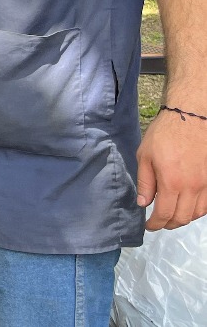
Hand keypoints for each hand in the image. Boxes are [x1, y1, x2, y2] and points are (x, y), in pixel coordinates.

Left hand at [137, 106, 206, 230]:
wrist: (190, 118)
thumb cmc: (164, 135)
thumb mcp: (145, 156)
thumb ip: (145, 182)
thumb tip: (144, 203)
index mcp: (172, 182)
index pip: (165, 214)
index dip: (156, 224)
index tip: (149, 226)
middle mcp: (192, 187)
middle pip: (182, 218)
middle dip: (168, 224)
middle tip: (158, 222)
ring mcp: (205, 184)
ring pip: (197, 214)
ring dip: (183, 218)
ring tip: (171, 215)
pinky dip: (197, 211)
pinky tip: (187, 206)